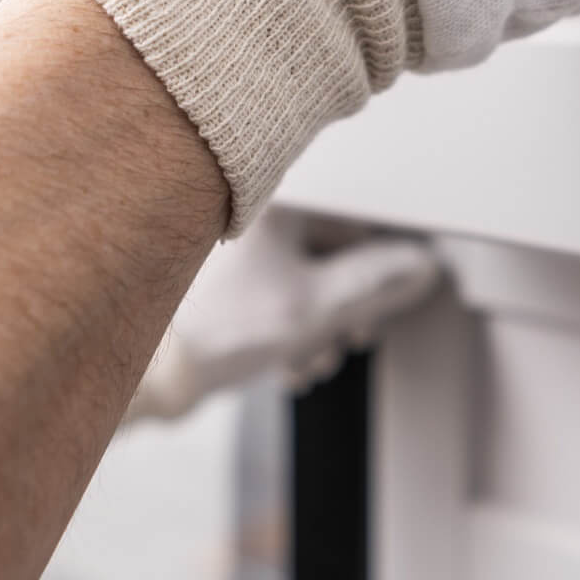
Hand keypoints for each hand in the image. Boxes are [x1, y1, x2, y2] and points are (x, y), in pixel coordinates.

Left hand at [124, 210, 441, 421]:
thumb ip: (375, 284)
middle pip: (336, 254)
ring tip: (314, 358)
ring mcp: (245, 249)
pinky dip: (297, 328)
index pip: (355, 219)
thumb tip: (421, 266)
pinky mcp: (235, 279)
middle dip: (349, 305)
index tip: (395, 292)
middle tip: (354, 335)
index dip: (381, 260)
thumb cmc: (219, 331)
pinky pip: (286, 295)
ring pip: (313, 280)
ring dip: (325, 324)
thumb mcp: (315, 309)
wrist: (158, 374)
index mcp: (277, 204)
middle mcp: (260, 217)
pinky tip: (291, 363)